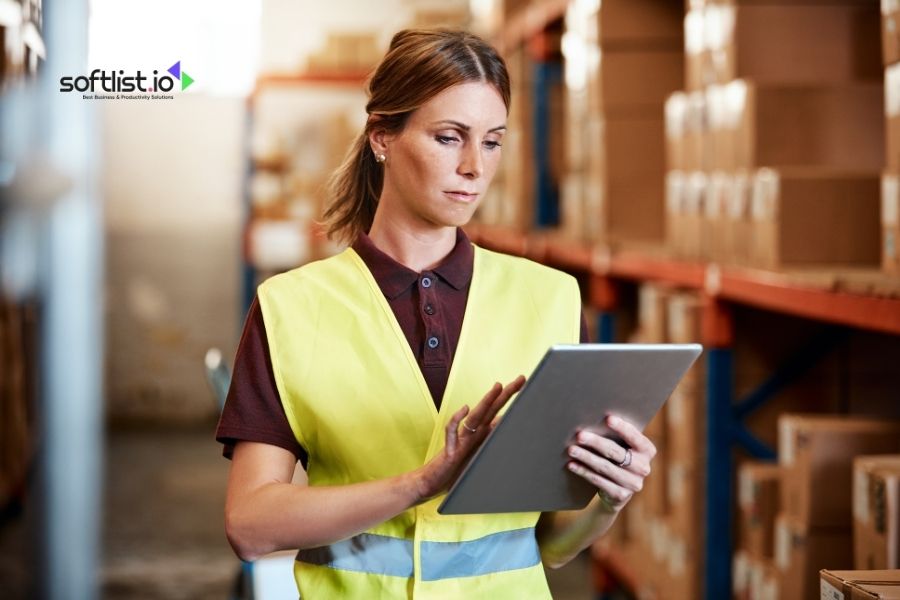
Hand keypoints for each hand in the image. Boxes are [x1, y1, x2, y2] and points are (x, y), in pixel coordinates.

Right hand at [412, 375, 525, 501]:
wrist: (431, 483)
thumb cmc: (454, 471)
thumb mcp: (478, 458)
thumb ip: (489, 444)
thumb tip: (505, 431)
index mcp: (479, 435)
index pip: (497, 412)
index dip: (509, 400)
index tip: (524, 386)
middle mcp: (472, 434)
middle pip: (490, 409)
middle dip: (506, 394)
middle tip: (521, 379)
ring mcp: (461, 440)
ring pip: (475, 416)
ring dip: (487, 400)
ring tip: (498, 386)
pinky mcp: (451, 450)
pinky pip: (452, 432)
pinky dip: (457, 420)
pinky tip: (464, 409)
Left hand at [565, 415, 655, 512]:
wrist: (618, 490)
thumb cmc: (618, 458)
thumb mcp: (623, 446)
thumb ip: (617, 435)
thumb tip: (593, 418)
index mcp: (647, 450)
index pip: (635, 437)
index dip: (622, 428)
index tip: (608, 418)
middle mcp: (644, 468)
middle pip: (616, 452)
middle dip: (596, 443)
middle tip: (579, 436)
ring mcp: (633, 483)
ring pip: (605, 467)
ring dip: (586, 457)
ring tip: (571, 450)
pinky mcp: (621, 495)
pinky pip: (598, 481)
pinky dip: (584, 472)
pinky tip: (572, 465)